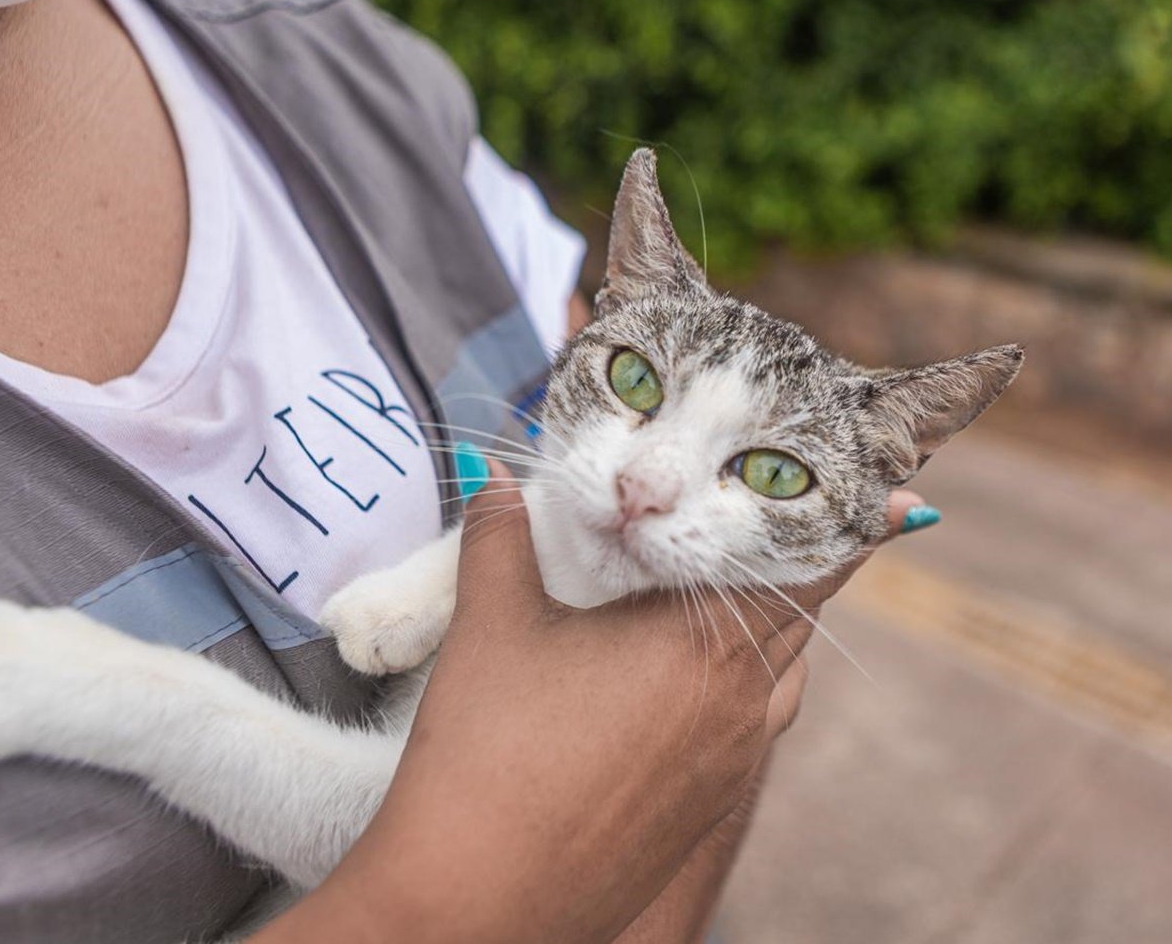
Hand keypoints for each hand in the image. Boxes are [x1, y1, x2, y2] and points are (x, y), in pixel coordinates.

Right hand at [253, 464, 921, 943]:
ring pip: (782, 677)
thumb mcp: (494, 628)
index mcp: (706, 650)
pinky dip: (747, 682)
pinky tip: (694, 674)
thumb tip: (498, 477)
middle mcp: (740, 709)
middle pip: (802, 620)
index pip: (809, 573)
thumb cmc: (490, 756)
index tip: (895, 499)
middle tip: (798, 522)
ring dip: (777, 628)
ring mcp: (729, 766)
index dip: (850, 528)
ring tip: (750, 590)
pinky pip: (754, 724)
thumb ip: (502, 536)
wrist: (480, 898)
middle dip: (805, 568)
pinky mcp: (705, 807)